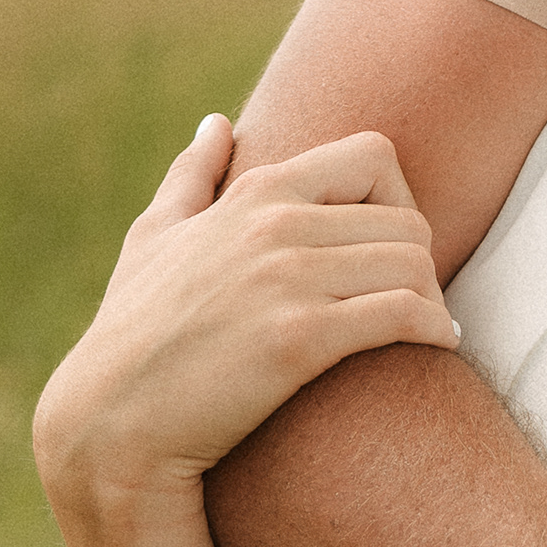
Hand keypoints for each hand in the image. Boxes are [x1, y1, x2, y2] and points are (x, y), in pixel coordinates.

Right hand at [33, 120, 461, 529]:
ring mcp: (288, 280)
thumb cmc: (132, 333)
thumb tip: (218, 123)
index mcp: (254, 193)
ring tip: (430, 326)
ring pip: (414, 264)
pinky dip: (436, 329)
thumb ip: (191, 176)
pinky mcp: (300, 339)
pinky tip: (437, 347)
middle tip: (417, 299)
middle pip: (406, 219)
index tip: (388, 246)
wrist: (108, 423)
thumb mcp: (153, 238)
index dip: (397, 200)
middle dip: (421, 261)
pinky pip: (404, 314)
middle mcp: (276, 225)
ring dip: (434, 298)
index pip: (373, 157)